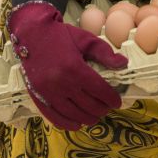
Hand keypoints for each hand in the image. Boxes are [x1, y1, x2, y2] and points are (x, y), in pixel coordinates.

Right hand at [7, 1, 127, 129]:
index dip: (111, 98)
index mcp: (74, 68)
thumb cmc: (62, 35)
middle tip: (108, 108)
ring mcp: (47, 92)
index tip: (117, 102)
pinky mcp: (37, 97)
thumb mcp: (86, 39)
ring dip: (88, 118)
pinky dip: (67, 124)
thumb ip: (105, 53)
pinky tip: (77, 124)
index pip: (99, 90)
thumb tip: (124, 64)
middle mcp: (60, 83)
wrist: (33, 34)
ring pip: (73, 114)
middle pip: (88, 105)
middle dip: (102, 109)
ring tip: (96, 116)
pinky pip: (54, 117)